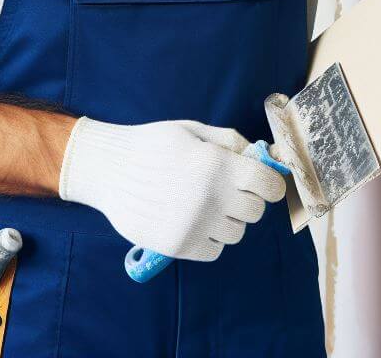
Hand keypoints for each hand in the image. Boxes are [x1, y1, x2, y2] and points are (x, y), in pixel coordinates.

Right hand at [59, 116, 286, 260]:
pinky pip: (215, 250)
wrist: (109, 168)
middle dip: (249, 199)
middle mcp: (210, 197)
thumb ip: (232, 142)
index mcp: (217, 164)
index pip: (269, 185)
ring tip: (206, 204)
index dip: (271, 184)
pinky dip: (211, 239)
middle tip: (230, 190)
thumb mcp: (195, 130)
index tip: (264, 183)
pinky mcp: (179, 246)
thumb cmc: (154, 143)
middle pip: (256, 211)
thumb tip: (267, 155)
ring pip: (237, 232)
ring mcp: (195, 224)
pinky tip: (195, 221)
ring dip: (229, 220)